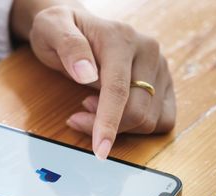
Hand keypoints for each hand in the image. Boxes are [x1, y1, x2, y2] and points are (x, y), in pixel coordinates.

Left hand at [11, 2, 175, 158]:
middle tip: (77, 117)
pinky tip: (117, 114)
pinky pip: (163, 120)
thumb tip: (87, 73)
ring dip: (120, 127)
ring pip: (150, 120)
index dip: (108, 123)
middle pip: (137, 111)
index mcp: (121, 39)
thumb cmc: (61, 28)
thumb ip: (69, 47)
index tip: (100, 150)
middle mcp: (147, 51)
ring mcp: (160, 67)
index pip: (118, 90)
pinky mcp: (164, 83)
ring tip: (92, 105)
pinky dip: (139, 128)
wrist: (78, 25)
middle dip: (106, 126)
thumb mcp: (51, 29)